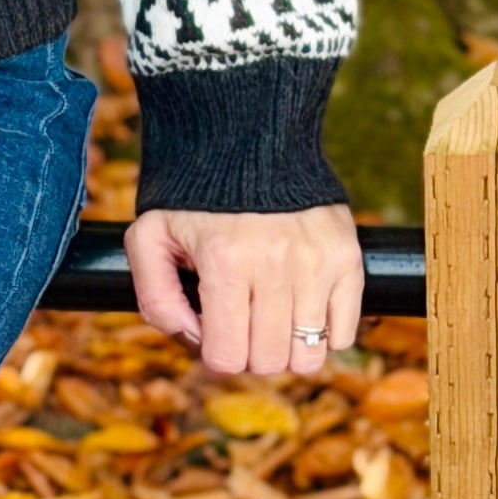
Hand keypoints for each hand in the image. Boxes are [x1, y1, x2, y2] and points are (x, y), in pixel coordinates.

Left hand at [125, 203, 363, 377]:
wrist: (248, 138)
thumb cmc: (193, 194)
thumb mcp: (150, 236)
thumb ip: (155, 296)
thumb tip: (192, 339)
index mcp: (225, 261)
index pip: (227, 356)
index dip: (215, 355)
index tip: (213, 334)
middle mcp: (276, 265)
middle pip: (270, 360)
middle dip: (249, 355)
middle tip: (241, 326)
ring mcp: (317, 263)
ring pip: (310, 355)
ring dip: (287, 349)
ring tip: (270, 319)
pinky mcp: (347, 257)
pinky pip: (344, 332)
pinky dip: (323, 334)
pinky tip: (300, 308)